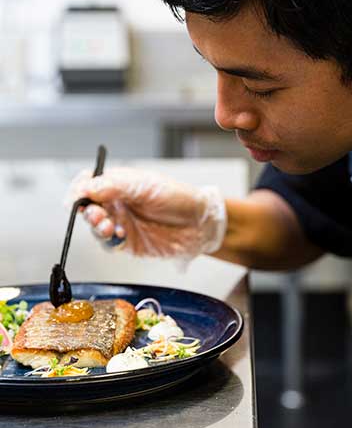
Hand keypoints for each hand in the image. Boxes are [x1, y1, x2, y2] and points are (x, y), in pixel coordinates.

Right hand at [66, 167, 226, 260]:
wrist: (198, 224)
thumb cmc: (176, 198)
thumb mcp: (143, 185)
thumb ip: (112, 185)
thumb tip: (85, 186)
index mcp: (118, 184)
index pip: (88, 183)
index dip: (79, 189)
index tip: (77, 197)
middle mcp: (116, 203)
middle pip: (87, 207)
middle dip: (87, 211)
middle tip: (96, 214)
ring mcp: (120, 223)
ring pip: (95, 226)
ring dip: (97, 226)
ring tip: (108, 226)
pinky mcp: (127, 243)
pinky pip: (108, 244)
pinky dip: (109, 240)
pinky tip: (120, 235)